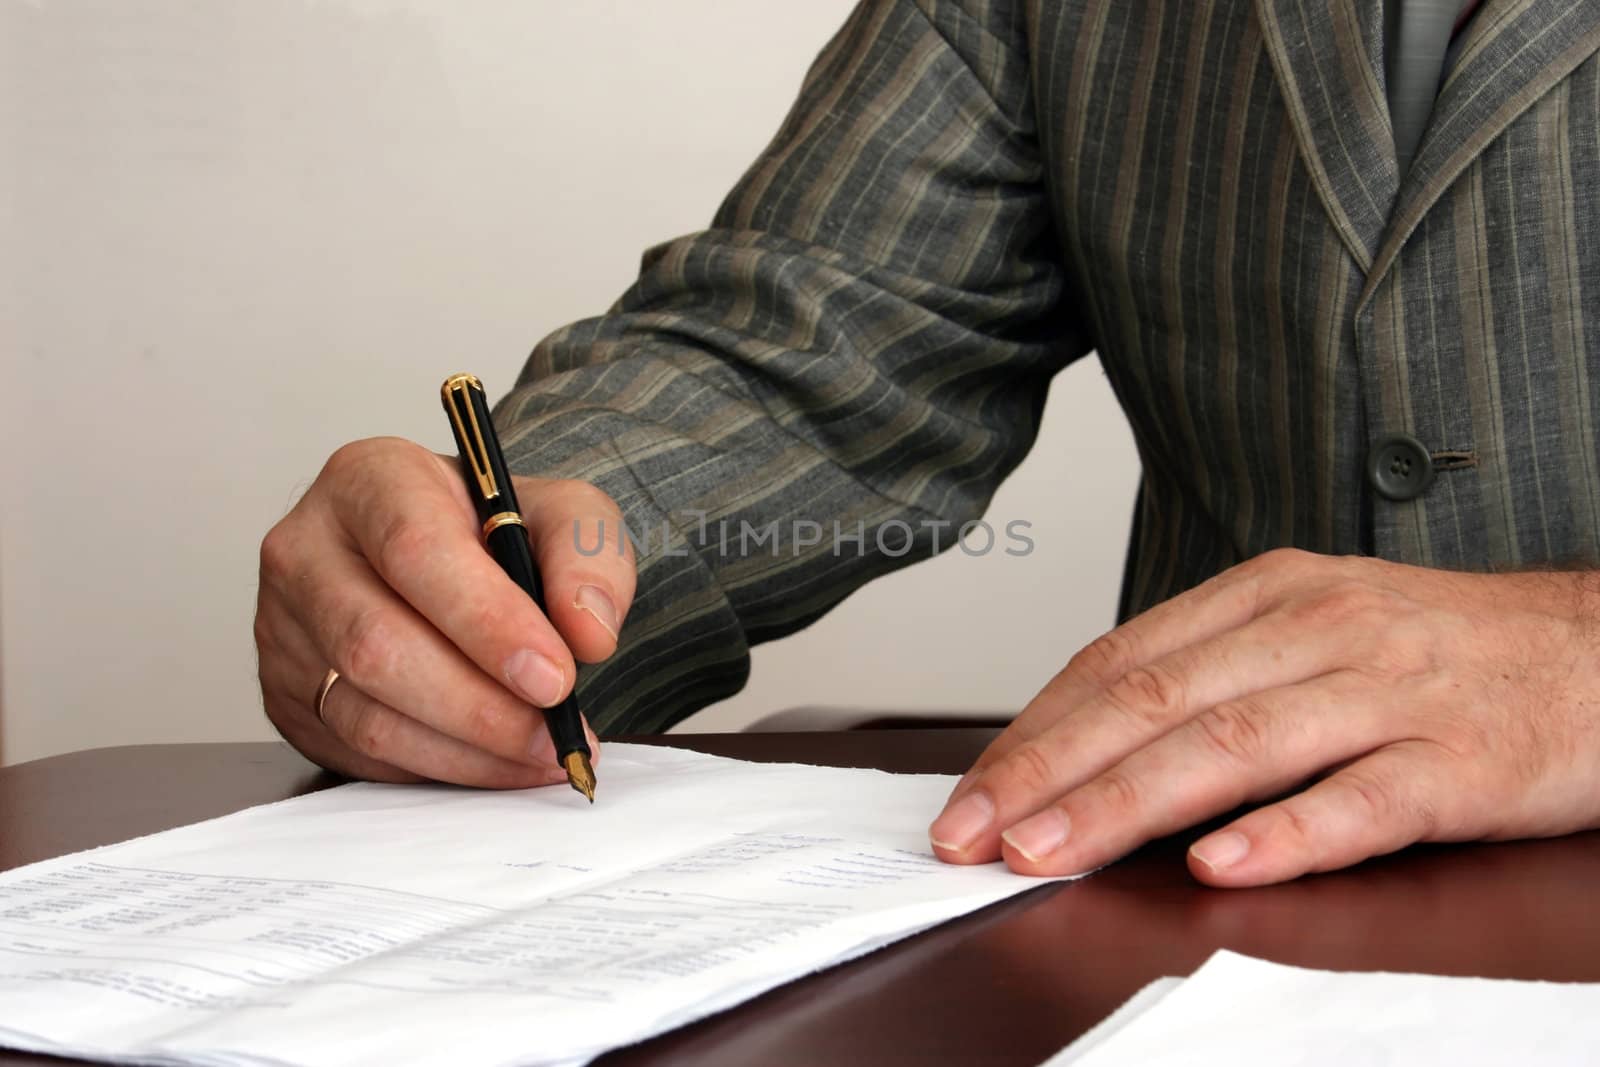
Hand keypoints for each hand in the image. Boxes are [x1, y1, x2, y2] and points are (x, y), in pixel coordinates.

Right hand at [255, 437, 633, 786]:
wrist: (438, 560)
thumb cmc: (492, 529)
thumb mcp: (559, 512)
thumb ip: (587, 555)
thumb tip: (587, 631)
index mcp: (369, 479)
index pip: (415, 550)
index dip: (488, 621)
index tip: (555, 675)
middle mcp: (307, 549)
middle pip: (376, 644)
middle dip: (481, 706)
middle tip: (556, 733)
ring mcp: (284, 628)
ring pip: (365, 713)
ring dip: (468, 750)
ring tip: (542, 753)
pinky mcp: (287, 695)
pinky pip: (359, 753)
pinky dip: (441, 768)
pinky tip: (498, 761)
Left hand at [929, 549, 1599, 885]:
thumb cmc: (1437, 650)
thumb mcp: (1312, 630)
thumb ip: (1211, 674)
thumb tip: (1085, 744)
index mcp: (1267, 593)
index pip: (1120, 661)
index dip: (1034, 731)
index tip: (970, 793)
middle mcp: (1317, 629)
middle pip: (1155, 701)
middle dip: (1049, 772)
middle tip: (975, 832)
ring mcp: (1389, 693)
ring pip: (1233, 746)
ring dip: (1128, 803)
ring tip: (1052, 850)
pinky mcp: (1460, 760)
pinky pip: (1361, 798)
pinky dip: (1285, 835)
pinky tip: (1219, 865)